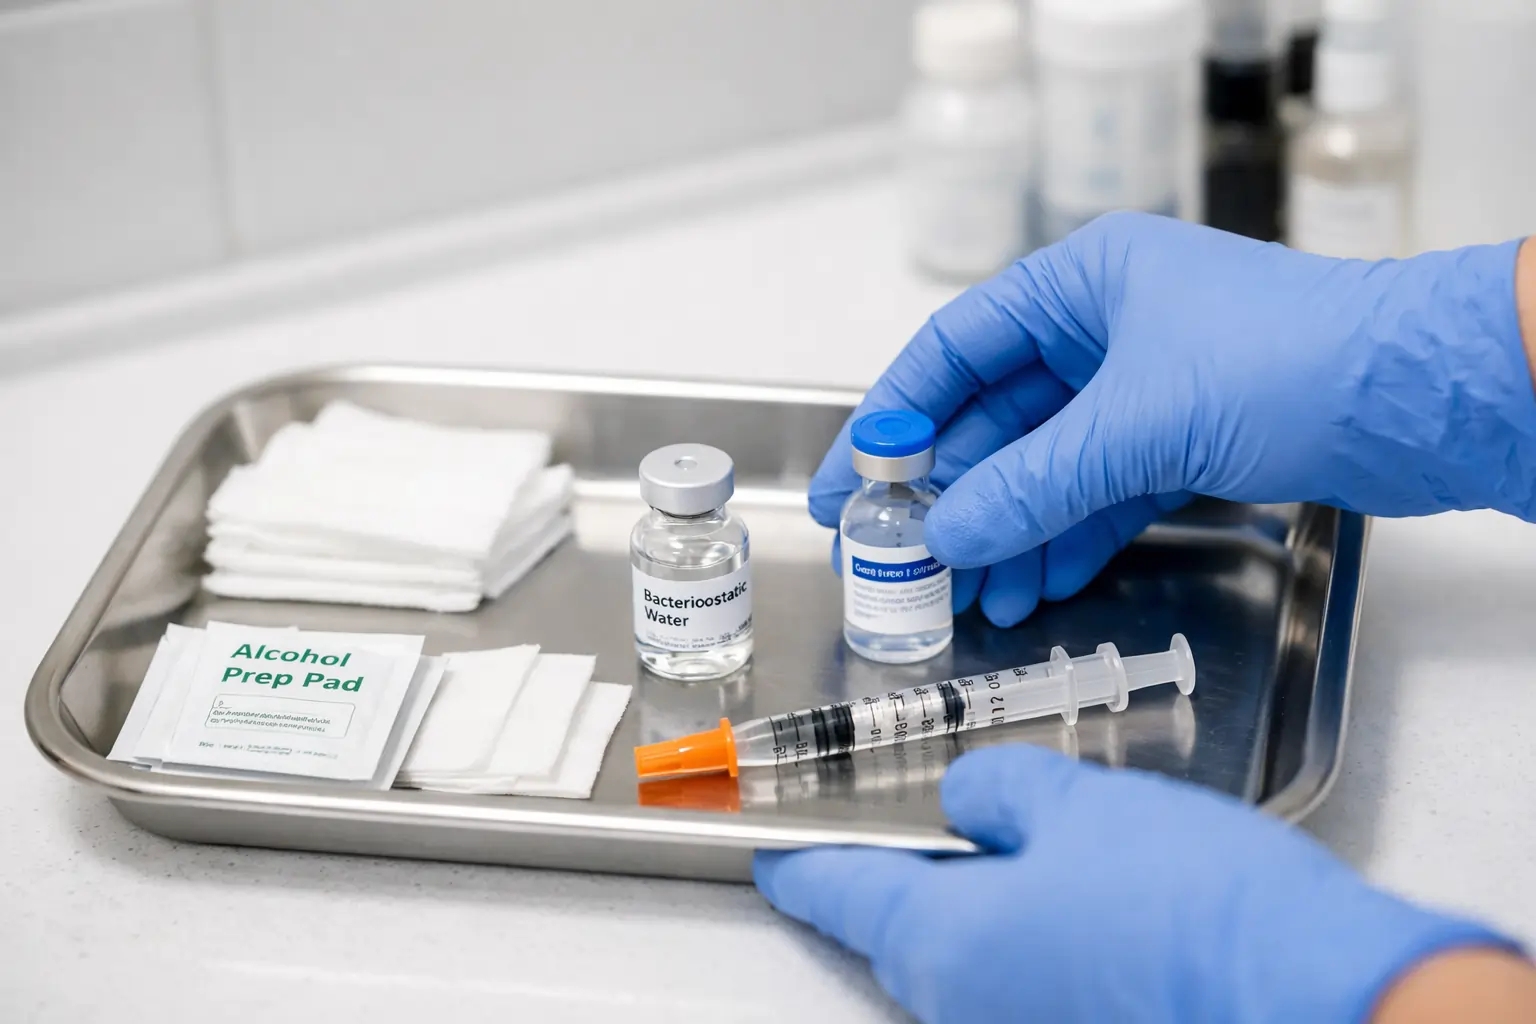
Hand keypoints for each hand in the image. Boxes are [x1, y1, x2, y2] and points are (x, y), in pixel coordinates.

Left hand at [755, 744, 1510, 1023]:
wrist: (1317, 999)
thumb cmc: (1187, 900)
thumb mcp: (1078, 805)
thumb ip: (1002, 791)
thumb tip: (975, 798)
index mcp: (939, 943)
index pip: (838, 894)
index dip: (802, 863)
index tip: (774, 853)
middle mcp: (966, 1009)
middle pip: (902, 934)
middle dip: (908, 879)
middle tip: (928, 826)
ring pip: (971, 961)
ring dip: (981, 906)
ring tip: (1026, 848)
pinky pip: (1028, 984)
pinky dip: (1033, 939)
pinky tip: (1085, 904)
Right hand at [811, 214, 1533, 625]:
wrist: (1423, 398)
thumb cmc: (1292, 360)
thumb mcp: (1139, 422)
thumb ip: (1031, 482)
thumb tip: (945, 533)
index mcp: (1082, 284)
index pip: (955, 351)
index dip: (892, 418)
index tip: (848, 482)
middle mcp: (1105, 330)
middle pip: (994, 417)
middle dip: (948, 492)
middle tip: (897, 556)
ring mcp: (1144, 389)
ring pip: (1044, 464)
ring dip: (1003, 528)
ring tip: (965, 596)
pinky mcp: (1183, 442)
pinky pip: (1095, 493)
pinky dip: (1061, 537)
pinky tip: (1030, 586)